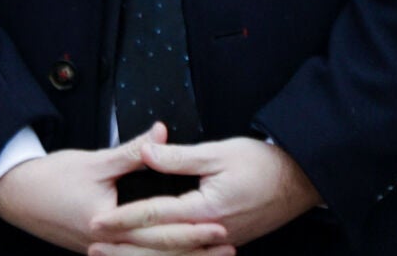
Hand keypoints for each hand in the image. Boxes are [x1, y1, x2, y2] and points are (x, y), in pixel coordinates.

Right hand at [0, 124, 231, 255]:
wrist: (14, 194)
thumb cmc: (50, 178)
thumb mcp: (94, 161)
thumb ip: (132, 151)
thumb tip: (162, 134)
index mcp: (108, 226)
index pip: (159, 234)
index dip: (192, 231)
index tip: (221, 227)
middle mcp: (107, 246)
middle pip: (158, 255)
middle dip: (195, 253)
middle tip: (229, 248)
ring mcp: (101, 252)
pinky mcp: (98, 250)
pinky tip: (174, 255)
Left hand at [90, 136, 321, 251]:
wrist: (302, 180)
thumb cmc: (263, 164)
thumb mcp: (218, 152)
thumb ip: (178, 157)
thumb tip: (145, 151)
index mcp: (206, 210)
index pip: (154, 217)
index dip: (121, 220)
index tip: (96, 223)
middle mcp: (212, 233)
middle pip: (159, 246)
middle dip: (124, 247)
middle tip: (94, 247)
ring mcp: (221, 241)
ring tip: (113, 255)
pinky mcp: (227, 240)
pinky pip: (190, 255)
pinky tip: (149, 254)